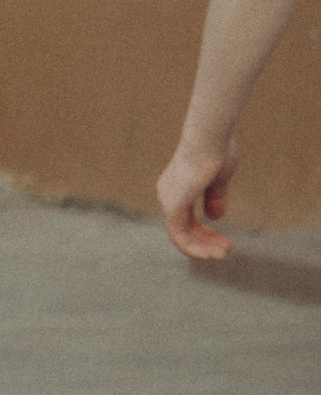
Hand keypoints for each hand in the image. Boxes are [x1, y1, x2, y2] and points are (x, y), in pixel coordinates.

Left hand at [157, 132, 236, 260]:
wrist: (210, 140)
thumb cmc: (216, 152)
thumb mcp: (218, 179)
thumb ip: (215, 197)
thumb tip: (214, 218)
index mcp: (178, 187)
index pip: (188, 218)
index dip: (206, 233)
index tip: (225, 241)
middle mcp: (168, 194)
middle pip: (185, 228)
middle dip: (207, 242)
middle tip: (226, 250)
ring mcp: (168, 200)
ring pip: (182, 234)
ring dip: (203, 248)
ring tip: (223, 254)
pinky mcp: (172, 205)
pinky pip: (178, 235)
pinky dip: (194, 247)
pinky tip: (210, 254)